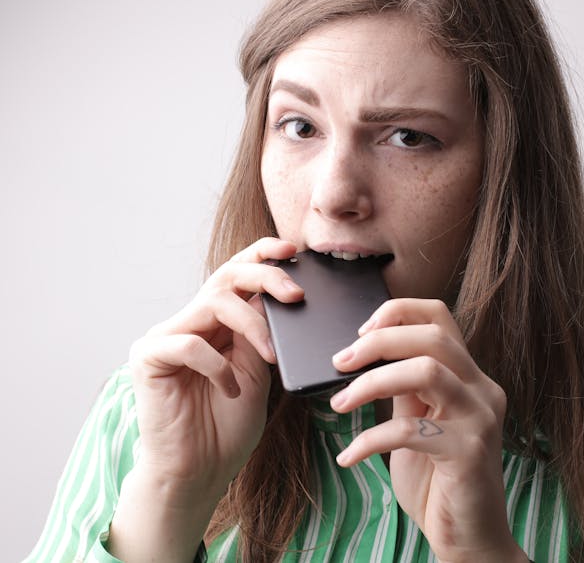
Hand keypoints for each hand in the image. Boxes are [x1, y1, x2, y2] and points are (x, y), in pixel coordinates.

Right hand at [127, 237, 302, 501]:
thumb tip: (279, 297)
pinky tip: (229, 389)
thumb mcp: (258, 372)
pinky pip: (188, 343)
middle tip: (295, 295)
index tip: (293, 250)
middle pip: (227, 276)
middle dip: (266, 276)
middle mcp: (191, 321)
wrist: (200, 473)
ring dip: (252, 326)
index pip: (238, 274)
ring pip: (213, 302)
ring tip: (270, 358)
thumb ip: (262, 334)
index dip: (263, 255)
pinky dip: (217, 365)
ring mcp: (167, 336)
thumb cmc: (228, 426)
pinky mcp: (148, 356)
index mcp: (217, 322)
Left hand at [330, 299, 526, 562]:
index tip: (361, 330)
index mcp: (469, 376)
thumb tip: (361, 356)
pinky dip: (369, 439)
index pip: (439, 317)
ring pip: (426, 371)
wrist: (469, 538)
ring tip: (339, 403)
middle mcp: (482, 389)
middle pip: (433, 336)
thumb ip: (401, 388)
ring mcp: (480, 419)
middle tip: (340, 361)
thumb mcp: (416, 422)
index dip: (398, 311)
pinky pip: (410, 430)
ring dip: (371, 383)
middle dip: (379, 342)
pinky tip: (348, 456)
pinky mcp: (469, 452)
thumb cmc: (437, 479)